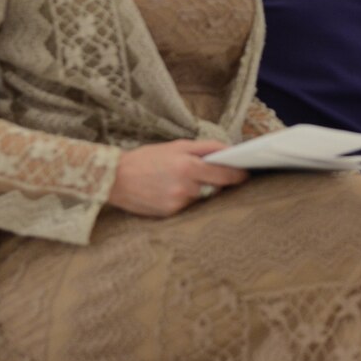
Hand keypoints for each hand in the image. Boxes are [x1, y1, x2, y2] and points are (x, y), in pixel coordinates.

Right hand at [109, 140, 249, 216]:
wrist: (115, 179)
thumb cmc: (148, 158)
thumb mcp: (177, 145)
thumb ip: (206, 148)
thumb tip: (229, 151)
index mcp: (188, 167)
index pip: (225, 174)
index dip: (238, 175)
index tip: (246, 174)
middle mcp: (185, 188)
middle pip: (216, 188)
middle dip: (220, 181)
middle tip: (218, 174)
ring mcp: (177, 204)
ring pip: (202, 198)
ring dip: (201, 190)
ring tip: (185, 180)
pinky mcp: (170, 215)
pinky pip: (188, 207)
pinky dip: (187, 199)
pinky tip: (172, 190)